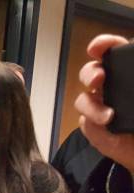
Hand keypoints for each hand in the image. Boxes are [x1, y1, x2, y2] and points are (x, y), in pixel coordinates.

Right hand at [74, 34, 133, 172]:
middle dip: (89, 73)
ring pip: (83, 100)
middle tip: (98, 79)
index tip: (97, 48)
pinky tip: (106, 128)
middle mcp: (111, 88)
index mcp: (127, 73)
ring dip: (92, 107)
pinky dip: (93, 125)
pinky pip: (86, 124)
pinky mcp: (96, 129)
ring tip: (108, 117)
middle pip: (90, 73)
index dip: (102, 45)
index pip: (112, 51)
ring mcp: (101, 108)